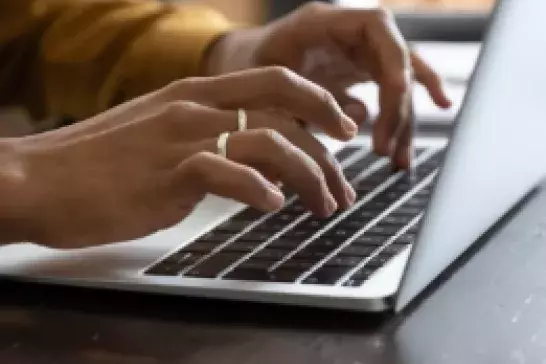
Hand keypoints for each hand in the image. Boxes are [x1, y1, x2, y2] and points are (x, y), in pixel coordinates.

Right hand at [2, 66, 355, 247]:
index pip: (275, 81)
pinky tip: (273, 207)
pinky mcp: (167, 173)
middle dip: (328, 147)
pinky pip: (227, 174)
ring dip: (308, 176)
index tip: (344, 129)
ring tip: (324, 206)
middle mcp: (194, 107)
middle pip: (284, 111)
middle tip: (347, 180)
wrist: (40, 179)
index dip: (319, 101)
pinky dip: (259, 190)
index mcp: (195, 94)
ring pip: (269, 142)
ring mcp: (181, 137)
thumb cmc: (99, 163)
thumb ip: (202, 136)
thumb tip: (246, 158)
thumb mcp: (159, 133)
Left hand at [204, 2, 451, 168]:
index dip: (394, 63)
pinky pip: (392, 81)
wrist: (237, 65)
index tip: (390, 106)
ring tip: (399, 160)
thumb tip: (339, 137)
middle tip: (385, 152)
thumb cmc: (242, 70)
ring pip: (397, 78)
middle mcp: (346, 32)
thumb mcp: (258, 87)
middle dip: (397, 107)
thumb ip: (293, 107)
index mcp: (321, 23)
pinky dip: (412, 95)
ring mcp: (355, 50)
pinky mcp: (357, 69)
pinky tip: (441, 106)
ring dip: (403, 118)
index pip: (377, 28)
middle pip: (394, 59)